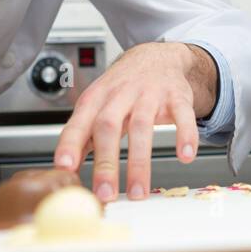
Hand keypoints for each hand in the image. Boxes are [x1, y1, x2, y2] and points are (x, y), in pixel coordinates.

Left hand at [52, 42, 216, 201]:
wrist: (156, 58)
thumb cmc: (123, 88)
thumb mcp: (96, 105)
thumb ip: (82, 137)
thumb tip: (65, 170)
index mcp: (96, 99)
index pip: (79, 123)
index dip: (70, 145)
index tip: (65, 168)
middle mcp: (121, 94)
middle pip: (109, 126)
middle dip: (106, 163)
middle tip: (105, 193)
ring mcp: (149, 94)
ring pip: (143, 126)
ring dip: (140, 162)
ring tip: (138, 192)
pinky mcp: (177, 96)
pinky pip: (182, 116)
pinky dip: (185, 135)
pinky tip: (185, 156)